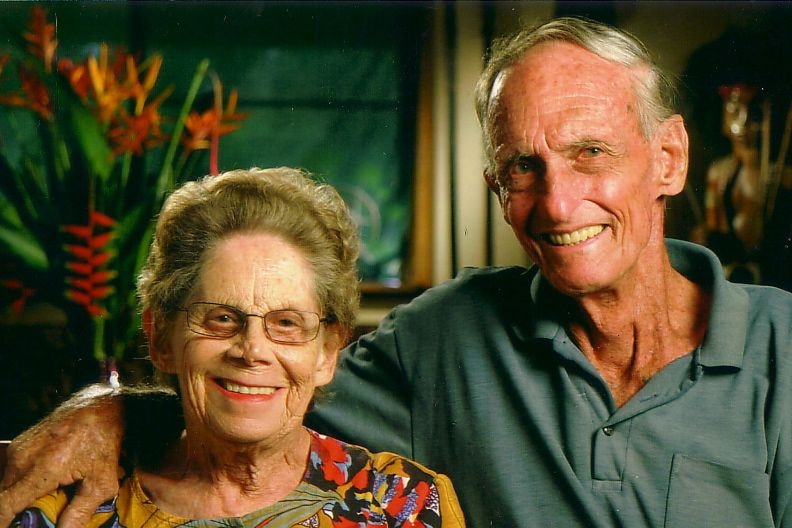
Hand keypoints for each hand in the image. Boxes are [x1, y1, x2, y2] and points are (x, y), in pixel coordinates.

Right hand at [0, 385, 123, 527]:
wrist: (99, 405)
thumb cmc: (104, 441)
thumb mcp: (101, 480)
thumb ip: (80, 510)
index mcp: (42, 470)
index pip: (5, 506)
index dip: (4, 522)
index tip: (13, 527)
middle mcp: (24, 459)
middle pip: (4, 497)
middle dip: (14, 512)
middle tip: (36, 515)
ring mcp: (20, 449)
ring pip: (6, 485)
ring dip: (18, 497)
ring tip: (43, 499)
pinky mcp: (20, 443)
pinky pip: (13, 471)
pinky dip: (22, 483)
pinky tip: (42, 484)